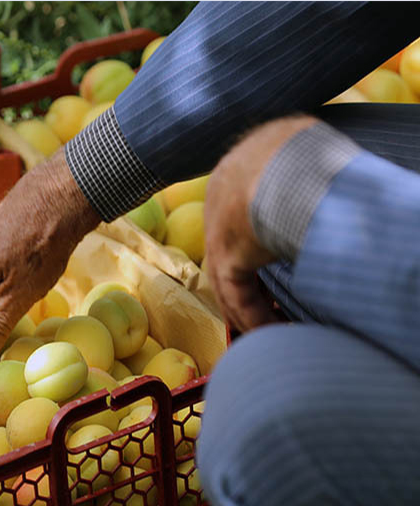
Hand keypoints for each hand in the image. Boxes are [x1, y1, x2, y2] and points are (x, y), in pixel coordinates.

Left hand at [205, 115, 318, 330]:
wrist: (287, 159)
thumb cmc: (301, 149)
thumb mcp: (294, 150)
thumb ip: (295, 169)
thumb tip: (315, 170)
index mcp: (230, 178)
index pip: (233, 220)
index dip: (249, 246)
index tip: (266, 262)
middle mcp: (216, 208)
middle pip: (226, 255)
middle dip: (244, 283)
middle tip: (263, 305)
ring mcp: (218, 234)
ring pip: (228, 281)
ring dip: (249, 307)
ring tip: (270, 325)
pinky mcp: (228, 257)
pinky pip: (239, 294)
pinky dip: (254, 313)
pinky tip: (269, 328)